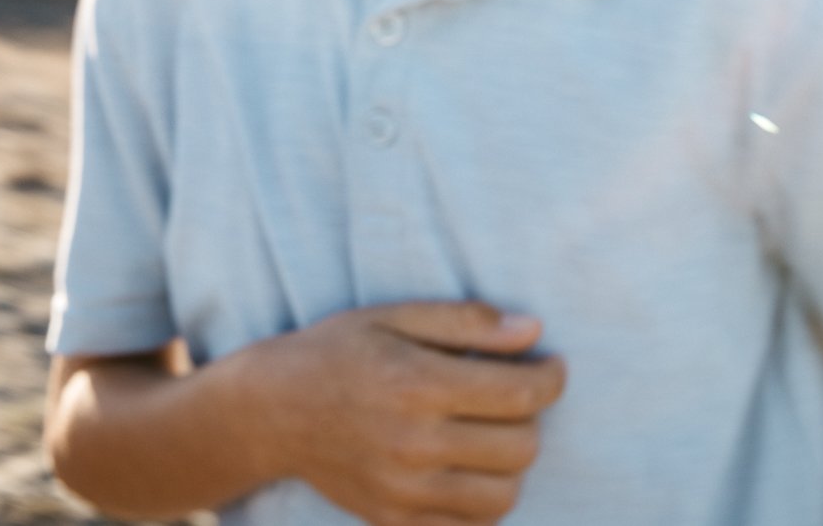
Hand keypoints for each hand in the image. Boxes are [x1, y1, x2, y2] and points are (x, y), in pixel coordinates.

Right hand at [247, 299, 566, 524]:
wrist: (270, 411)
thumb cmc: (338, 351)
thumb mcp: (395, 315)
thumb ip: (467, 322)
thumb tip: (533, 331)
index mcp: (417, 383)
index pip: (521, 393)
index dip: (552, 377)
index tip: (550, 365)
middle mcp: (414, 443)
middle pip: (522, 446)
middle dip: (532, 417)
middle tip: (513, 396)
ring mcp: (404, 490)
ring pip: (504, 495)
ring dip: (513, 462)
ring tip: (494, 433)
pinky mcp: (394, 520)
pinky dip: (485, 500)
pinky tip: (471, 466)